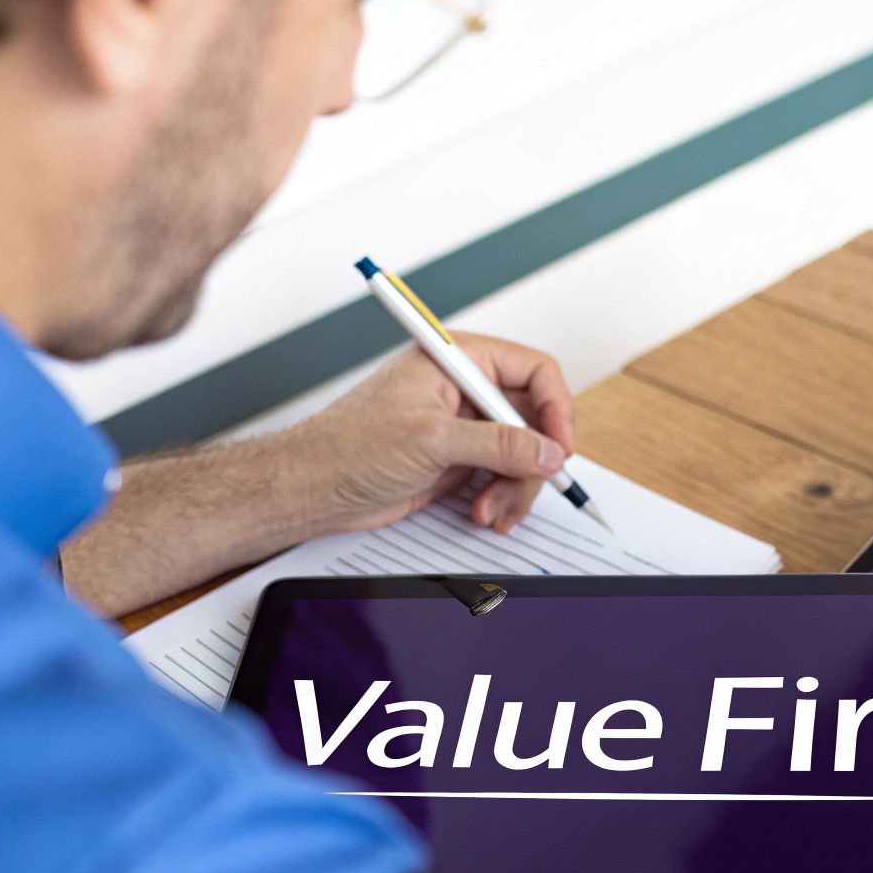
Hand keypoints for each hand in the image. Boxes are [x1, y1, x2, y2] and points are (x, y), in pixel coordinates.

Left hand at [289, 332, 575, 534]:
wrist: (314, 488)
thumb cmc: (348, 446)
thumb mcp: (432, 440)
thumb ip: (498, 444)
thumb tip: (548, 451)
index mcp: (456, 359)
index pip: (533, 370)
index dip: (555, 408)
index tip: (559, 446)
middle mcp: (465, 389)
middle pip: (534, 418)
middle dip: (532, 460)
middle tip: (524, 487)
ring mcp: (464, 426)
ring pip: (523, 453)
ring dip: (516, 487)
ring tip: (490, 511)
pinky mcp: (459, 459)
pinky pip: (503, 476)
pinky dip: (503, 498)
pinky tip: (484, 513)